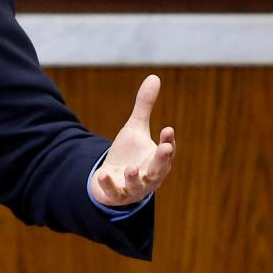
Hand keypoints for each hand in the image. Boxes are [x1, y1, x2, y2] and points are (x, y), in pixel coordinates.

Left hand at [89, 74, 174, 206]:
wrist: (111, 179)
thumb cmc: (129, 153)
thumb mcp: (135, 128)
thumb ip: (144, 106)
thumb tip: (154, 77)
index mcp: (157, 160)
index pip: (166, 151)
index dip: (168, 141)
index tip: (167, 129)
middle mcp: (149, 176)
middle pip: (158, 170)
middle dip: (161, 160)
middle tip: (164, 149)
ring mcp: (133, 188)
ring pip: (137, 185)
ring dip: (134, 177)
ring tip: (130, 168)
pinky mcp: (117, 195)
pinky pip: (114, 192)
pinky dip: (109, 185)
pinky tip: (103, 174)